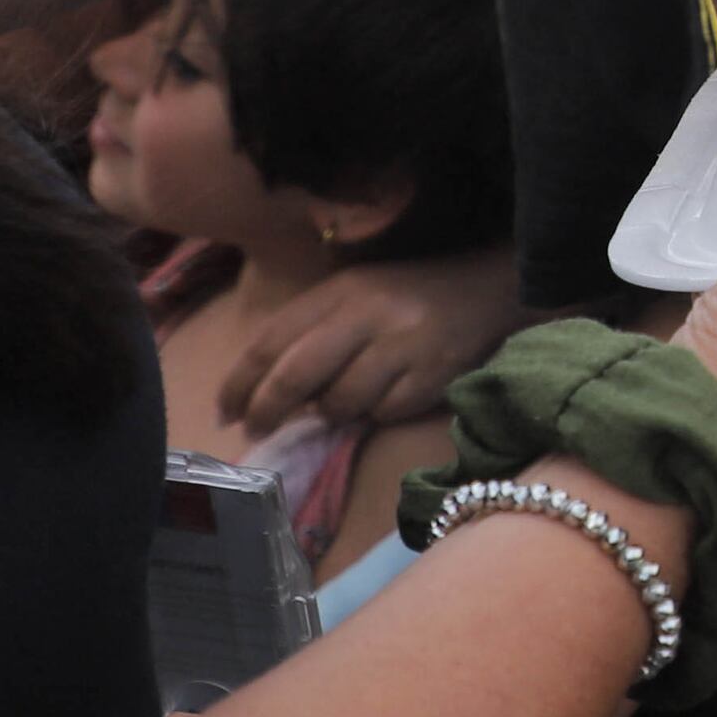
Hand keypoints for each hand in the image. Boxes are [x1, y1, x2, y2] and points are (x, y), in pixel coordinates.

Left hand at [212, 245, 520, 432]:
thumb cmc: (408, 297)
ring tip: (344, 402)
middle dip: (268, 409)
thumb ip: (311, 334)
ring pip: (341, 401)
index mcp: (340, 290)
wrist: (490, 287)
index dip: (240, 381)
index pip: (273, 339)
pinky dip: (378, 413)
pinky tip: (389, 396)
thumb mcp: (354, 297)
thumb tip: (264, 392)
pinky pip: (385, 412)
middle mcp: (368, 313)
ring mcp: (403, 344)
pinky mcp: (434, 372)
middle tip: (256, 429)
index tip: (225, 411)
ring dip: (333, 412)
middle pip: (297, 373)